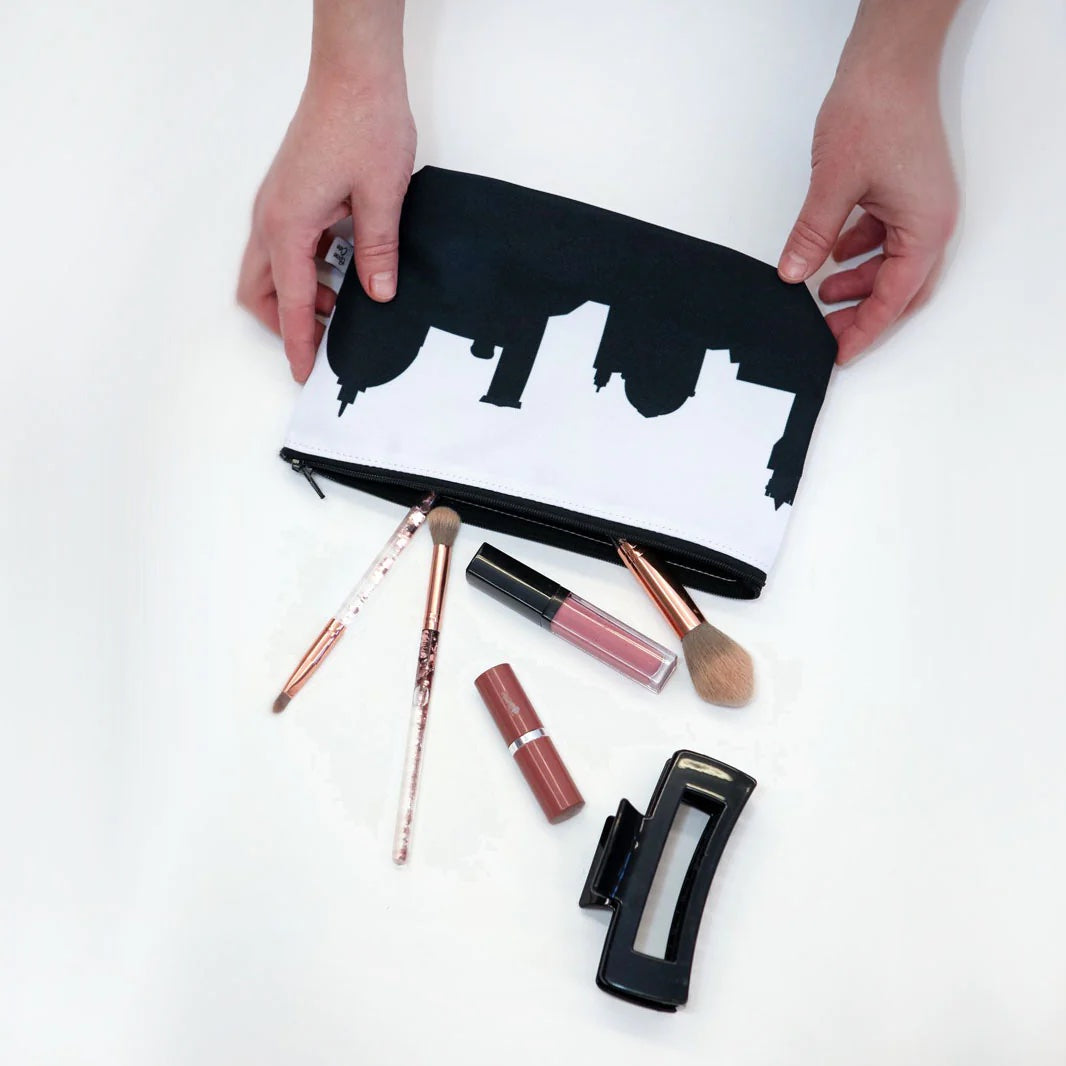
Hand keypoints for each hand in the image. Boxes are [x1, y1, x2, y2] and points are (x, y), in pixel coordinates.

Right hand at [237, 65, 415, 381]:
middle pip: (260, 292)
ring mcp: (275, 204)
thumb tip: (378, 294)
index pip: (290, 304)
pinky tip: (339, 268)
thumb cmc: (363, 122)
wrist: (353, 71)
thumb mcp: (382, 197)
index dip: (300, 344)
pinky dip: (301, 269)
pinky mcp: (288, 193)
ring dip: (295, 295)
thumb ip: (378, 250)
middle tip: (326, 340)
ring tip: (340, 304)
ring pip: (267, 270)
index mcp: (289, 226)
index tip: (307, 373)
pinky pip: (282, 246)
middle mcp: (271, 217)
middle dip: (286, 323)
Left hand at [778, 65, 957, 364]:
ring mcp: (919, 205)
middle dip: (863, 314)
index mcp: (925, 227)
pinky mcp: (904, 191)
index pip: (894, 297)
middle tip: (827, 335)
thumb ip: (813, 235)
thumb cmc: (874, 111)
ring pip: (891, 264)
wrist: (887, 60)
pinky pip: (885, 237)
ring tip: (821, 296)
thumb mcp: (834, 184)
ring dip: (859, 282)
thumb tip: (793, 275)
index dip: (865, 330)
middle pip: (899, 288)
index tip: (840, 354)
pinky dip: (859, 252)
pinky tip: (831, 256)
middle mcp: (930, 221)